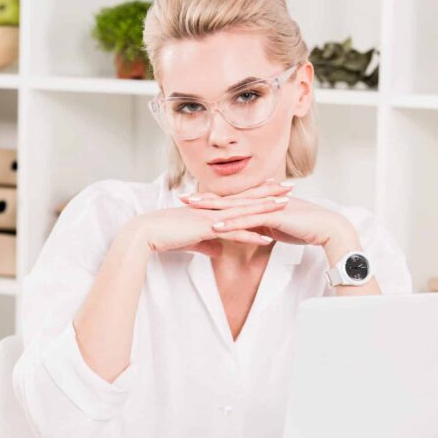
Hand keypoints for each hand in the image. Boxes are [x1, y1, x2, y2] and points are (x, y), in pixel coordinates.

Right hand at [121, 180, 291, 258]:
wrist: (146, 233)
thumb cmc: (164, 234)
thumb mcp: (190, 239)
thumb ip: (206, 243)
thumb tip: (218, 250)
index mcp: (210, 208)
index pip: (239, 198)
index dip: (257, 193)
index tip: (275, 188)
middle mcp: (212, 208)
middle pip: (247, 199)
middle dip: (269, 193)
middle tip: (290, 187)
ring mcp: (210, 217)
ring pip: (244, 213)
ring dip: (266, 210)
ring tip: (286, 208)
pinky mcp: (206, 229)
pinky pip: (232, 233)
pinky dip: (249, 236)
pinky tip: (265, 239)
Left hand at [180, 178, 353, 249]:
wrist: (328, 228)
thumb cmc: (307, 228)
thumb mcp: (280, 227)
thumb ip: (265, 226)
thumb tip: (254, 231)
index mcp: (262, 202)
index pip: (232, 200)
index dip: (212, 199)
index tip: (193, 199)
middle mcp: (262, 201)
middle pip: (228, 200)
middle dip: (205, 199)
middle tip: (183, 197)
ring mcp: (268, 207)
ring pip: (235, 208)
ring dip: (212, 209)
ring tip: (192, 210)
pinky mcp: (274, 216)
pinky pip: (248, 220)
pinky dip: (231, 223)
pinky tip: (216, 227)